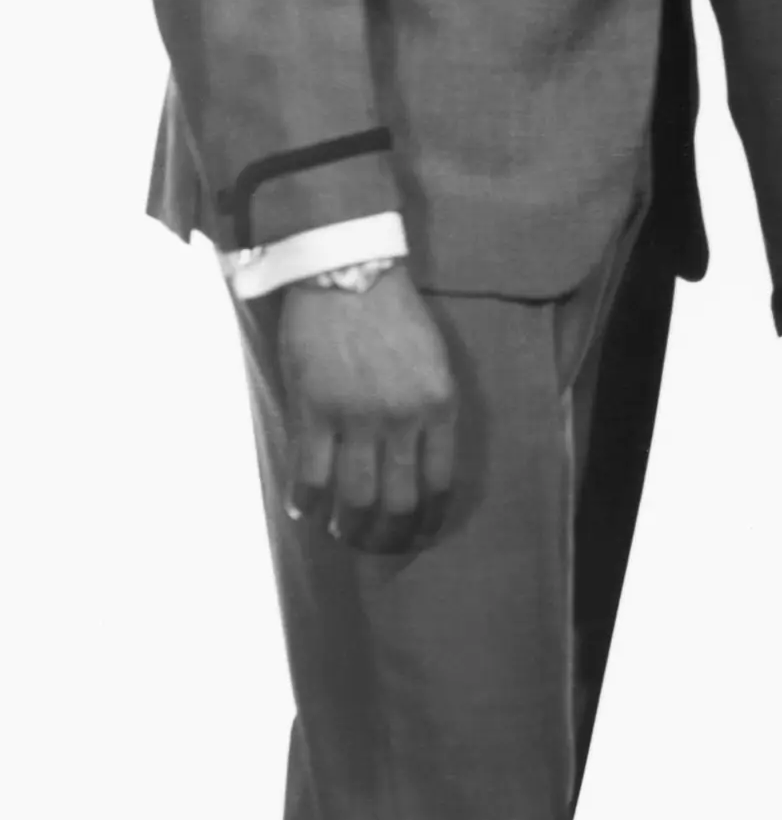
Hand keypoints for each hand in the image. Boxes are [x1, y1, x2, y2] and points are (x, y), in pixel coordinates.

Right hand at [276, 271, 458, 553]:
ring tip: (340, 535)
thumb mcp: (435, 363)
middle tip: (375, 546)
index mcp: (441, 408)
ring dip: (347, 527)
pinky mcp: (315, 410)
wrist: (349, 273)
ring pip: (354, 497)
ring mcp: (358, 418)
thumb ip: (430, 412)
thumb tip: (419, 461)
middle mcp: (404, 420)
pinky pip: (311, 473)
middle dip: (386, 536)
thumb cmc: (395, 314)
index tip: (418, 536)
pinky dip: (306, 500)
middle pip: (398, 501)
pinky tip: (304, 510)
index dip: (428, 520)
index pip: (441, 485)